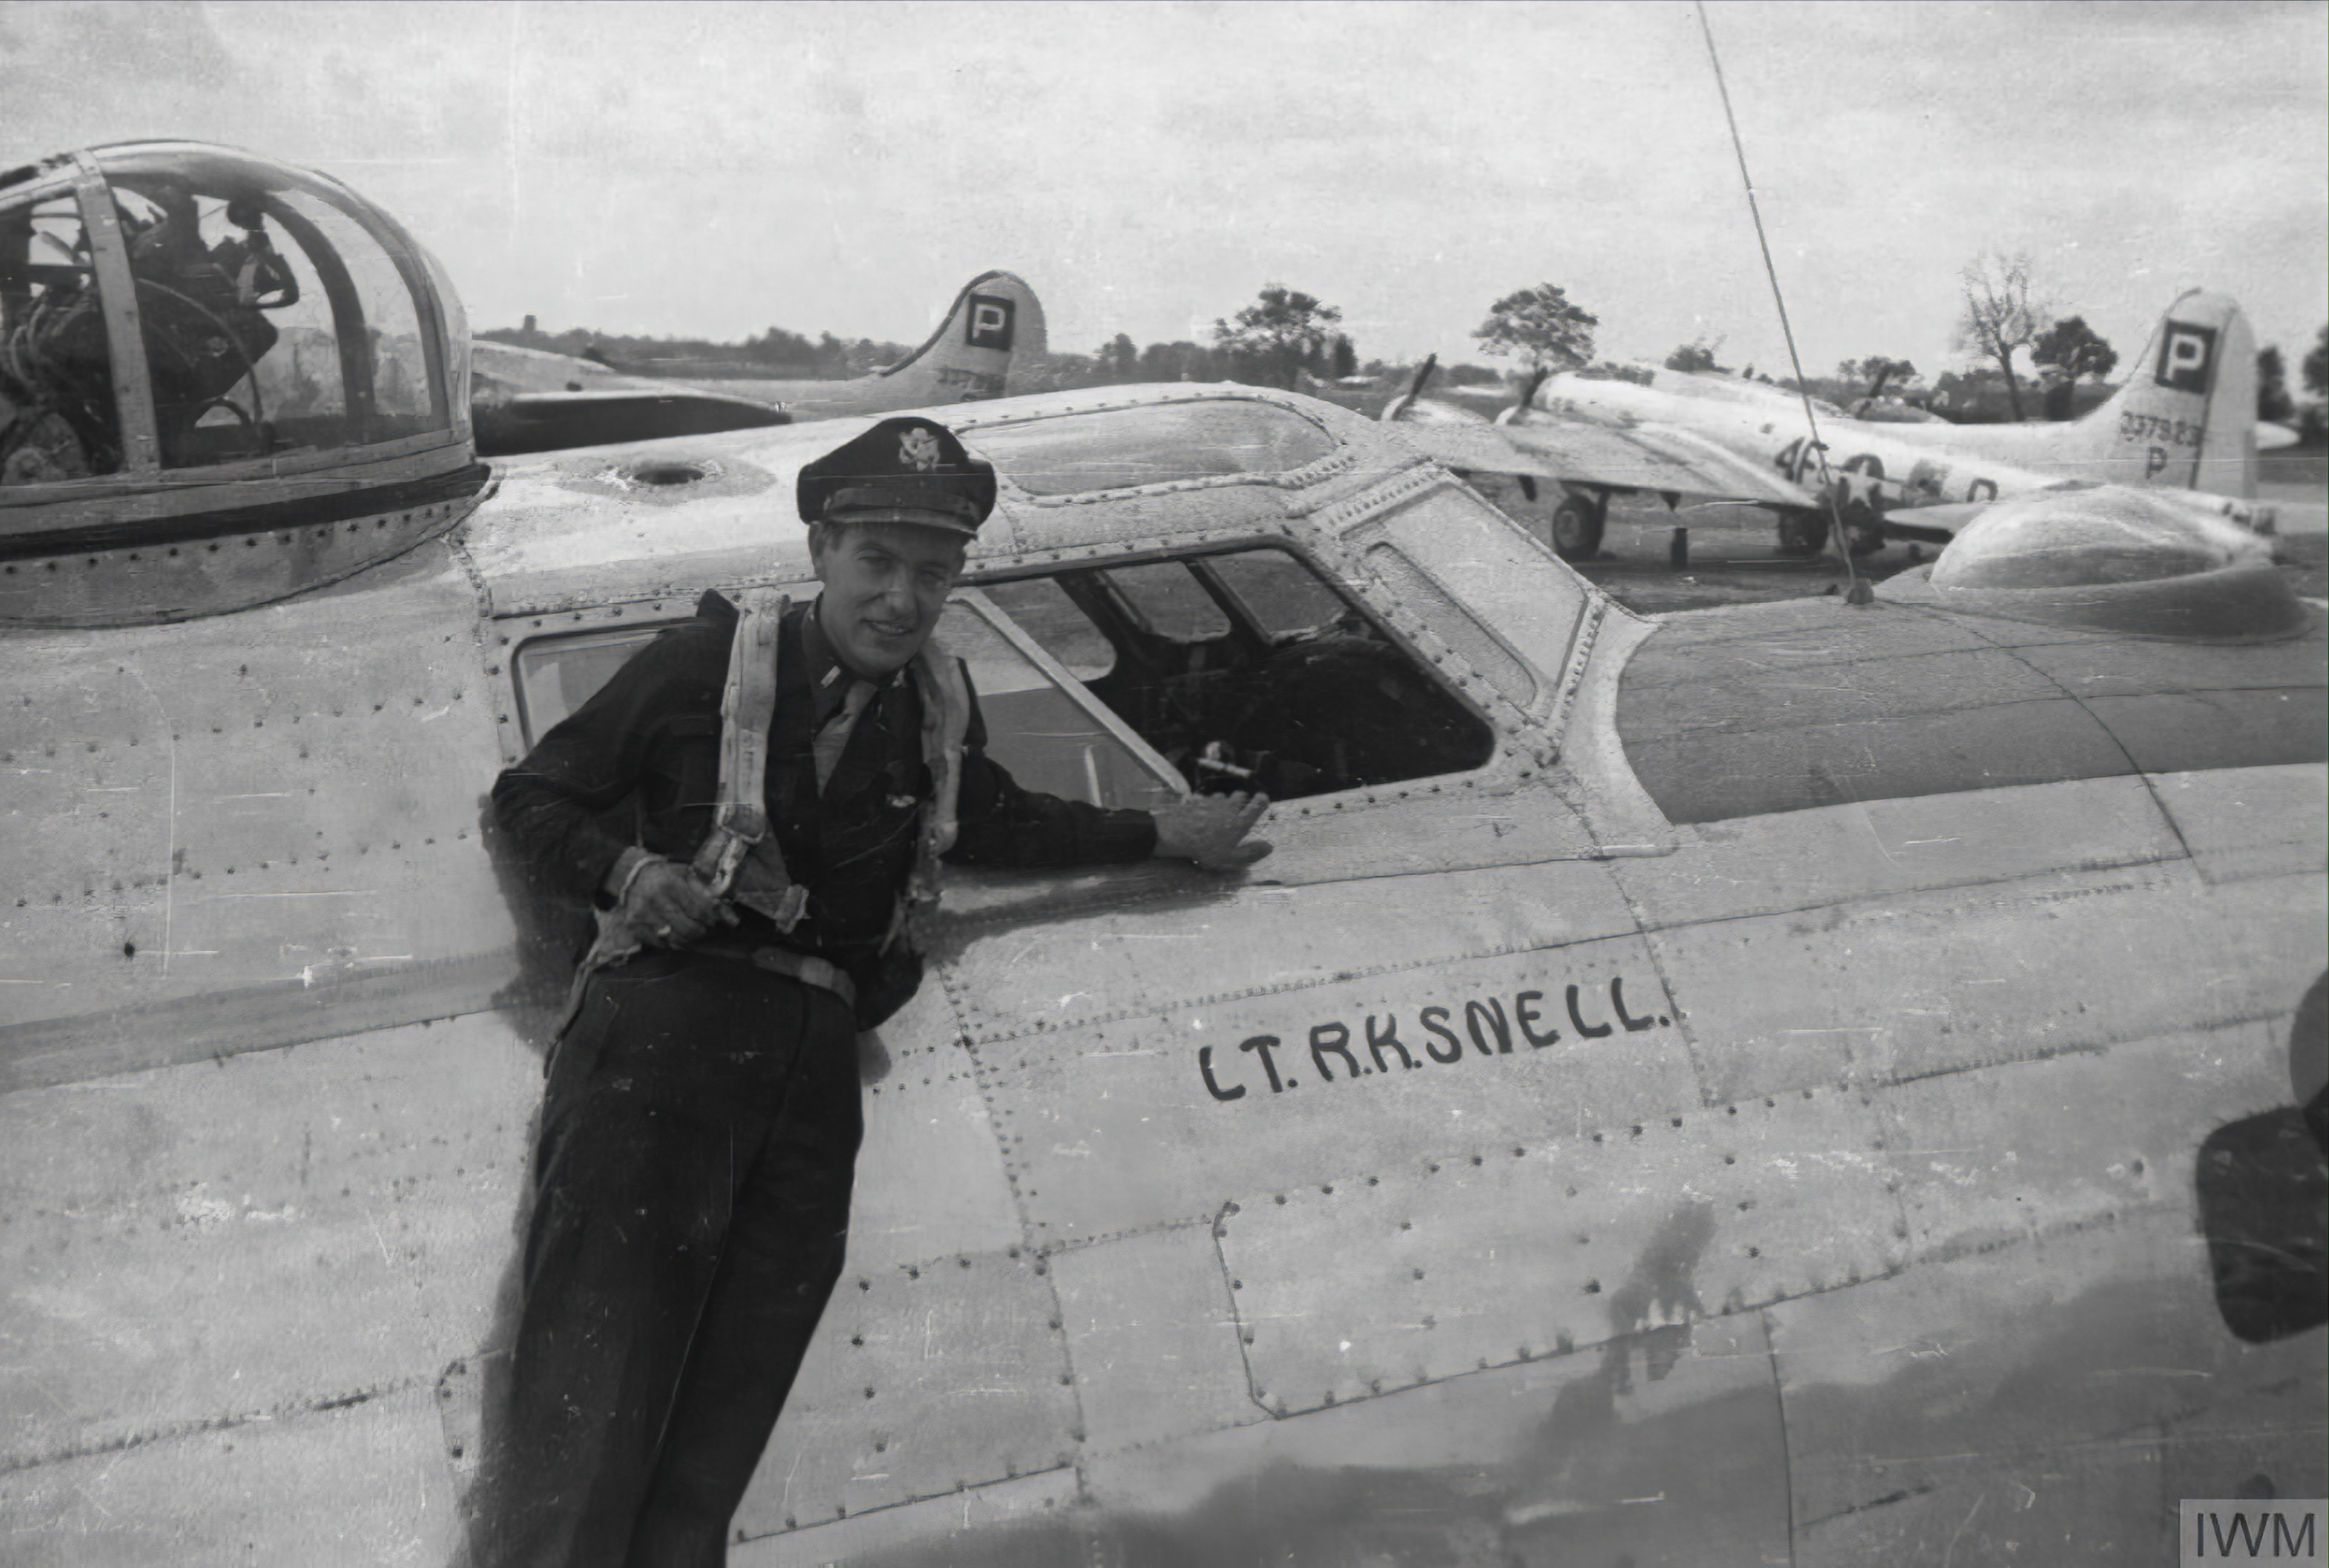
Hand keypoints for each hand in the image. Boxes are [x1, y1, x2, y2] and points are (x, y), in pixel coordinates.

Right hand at [623, 859, 736, 946]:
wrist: (632, 875)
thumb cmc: (666, 875)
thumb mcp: (688, 875)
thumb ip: (709, 893)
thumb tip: (733, 919)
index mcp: (671, 885)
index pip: (698, 910)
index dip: (711, 918)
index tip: (713, 919)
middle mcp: (656, 901)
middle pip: (689, 929)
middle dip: (702, 930)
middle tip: (704, 926)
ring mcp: (644, 916)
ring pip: (676, 939)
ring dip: (689, 938)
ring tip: (691, 929)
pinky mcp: (635, 928)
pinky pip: (661, 944)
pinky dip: (672, 941)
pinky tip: (674, 931)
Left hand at [1152, 791, 1271, 870]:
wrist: (1176, 834)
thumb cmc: (1205, 849)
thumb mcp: (1230, 858)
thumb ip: (1251, 852)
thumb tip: (1269, 847)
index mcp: (1239, 821)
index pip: (1258, 804)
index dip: (1262, 801)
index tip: (1262, 800)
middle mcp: (1228, 808)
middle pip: (1240, 796)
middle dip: (1243, 799)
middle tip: (1240, 809)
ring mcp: (1212, 802)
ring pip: (1223, 796)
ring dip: (1224, 801)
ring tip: (1221, 812)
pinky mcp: (1197, 801)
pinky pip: (1206, 799)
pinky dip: (1207, 803)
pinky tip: (1203, 812)